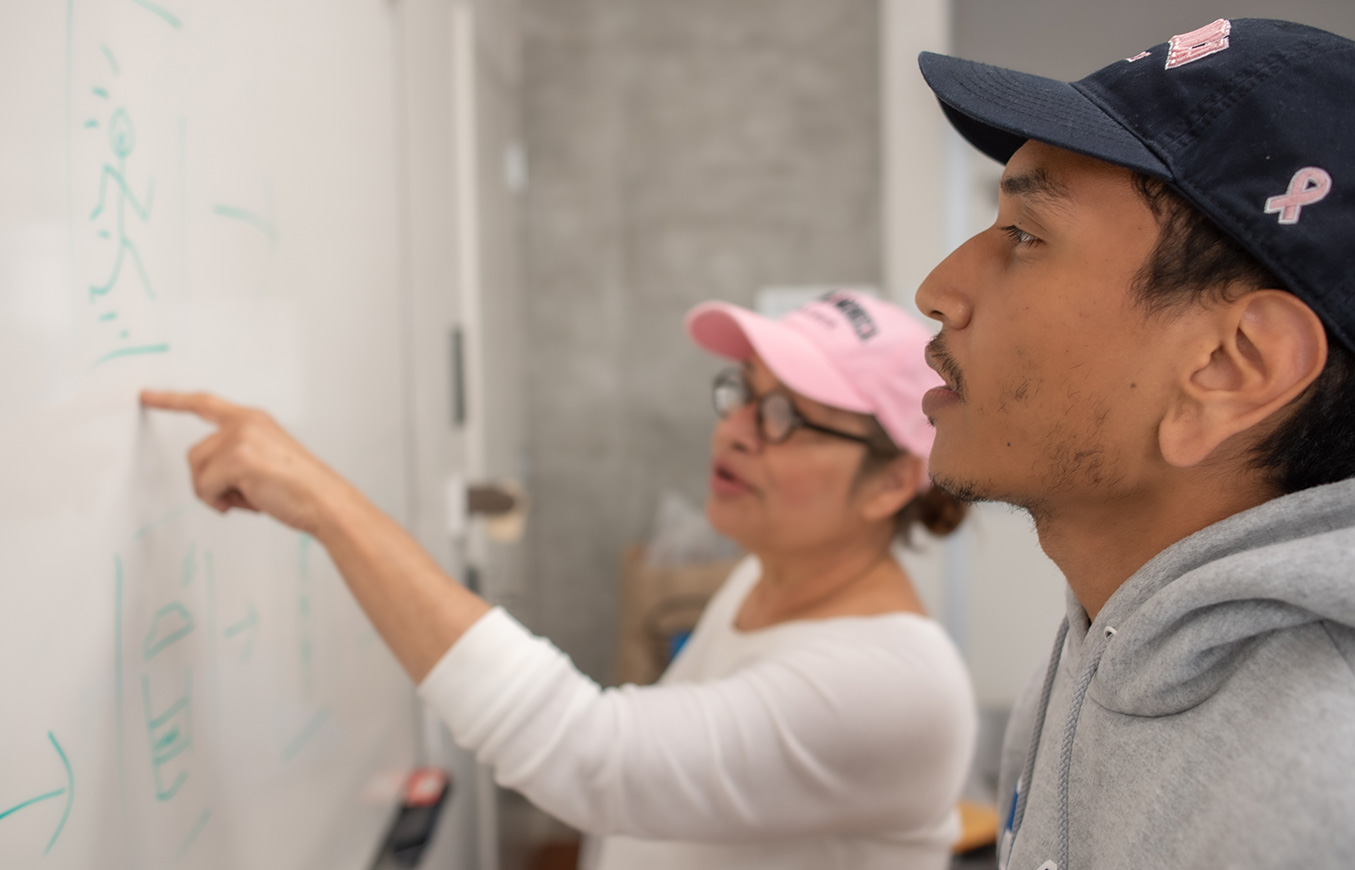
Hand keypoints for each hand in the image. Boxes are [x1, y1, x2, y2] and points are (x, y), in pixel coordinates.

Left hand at [140, 390, 351, 536]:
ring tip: (249, 497)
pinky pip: (206, 487)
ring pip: (197, 472)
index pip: (204, 403)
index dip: (172, 400)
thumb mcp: (265, 458)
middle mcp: (244, 422)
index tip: (147, 395)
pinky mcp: (236, 458)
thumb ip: (236, 453)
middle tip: (242, 494)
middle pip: (195, 454)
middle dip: (210, 481)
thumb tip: (208, 478)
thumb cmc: (300, 488)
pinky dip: (220, 502)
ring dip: (215, 493)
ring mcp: (240, 438)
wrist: (324, 500)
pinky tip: (248, 502)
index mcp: (252, 419)